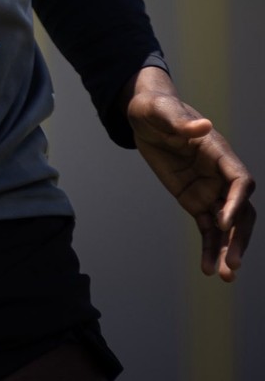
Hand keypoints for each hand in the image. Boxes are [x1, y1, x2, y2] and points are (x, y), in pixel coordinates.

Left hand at [124, 67, 255, 280]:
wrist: (144, 116)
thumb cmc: (156, 109)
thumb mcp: (162, 111)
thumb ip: (181, 121)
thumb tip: (203, 125)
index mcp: (219, 152)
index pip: (240, 180)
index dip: (236, 201)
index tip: (223, 220)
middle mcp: (220, 174)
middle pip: (240, 210)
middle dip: (238, 237)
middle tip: (232, 263)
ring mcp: (209, 190)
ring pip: (226, 226)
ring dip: (227, 250)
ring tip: (224, 275)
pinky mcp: (195, 201)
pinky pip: (207, 229)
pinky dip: (209, 248)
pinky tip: (207, 269)